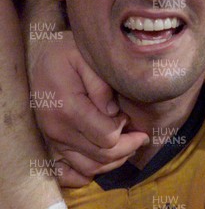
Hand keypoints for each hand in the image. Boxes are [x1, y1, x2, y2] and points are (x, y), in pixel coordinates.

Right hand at [29, 31, 148, 186]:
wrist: (43, 57)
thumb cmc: (69, 54)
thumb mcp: (86, 58)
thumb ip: (101, 85)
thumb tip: (112, 112)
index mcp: (69, 108)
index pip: (107, 137)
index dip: (125, 129)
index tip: (127, 114)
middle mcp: (58, 129)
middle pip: (102, 155)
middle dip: (128, 147)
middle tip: (141, 134)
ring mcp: (54, 138)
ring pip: (90, 167)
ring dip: (115, 160)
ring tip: (129, 143)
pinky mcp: (54, 142)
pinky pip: (72, 170)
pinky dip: (92, 170)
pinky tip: (108, 159)